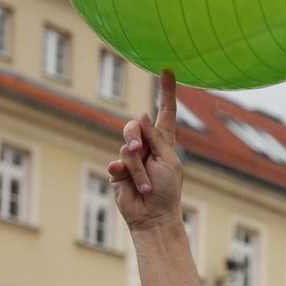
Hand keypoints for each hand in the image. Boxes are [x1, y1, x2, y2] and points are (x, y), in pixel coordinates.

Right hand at [108, 70, 182, 231]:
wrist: (153, 215)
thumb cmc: (168, 190)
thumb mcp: (169, 161)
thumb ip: (156, 139)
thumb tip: (143, 116)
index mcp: (165, 141)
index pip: (166, 111)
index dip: (167, 91)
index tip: (167, 69)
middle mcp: (148, 145)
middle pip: (135, 126)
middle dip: (134, 137)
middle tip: (138, 151)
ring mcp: (131, 157)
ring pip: (126, 147)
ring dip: (136, 167)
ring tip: (145, 184)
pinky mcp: (118, 170)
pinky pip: (116, 163)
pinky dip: (123, 172)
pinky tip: (127, 182)